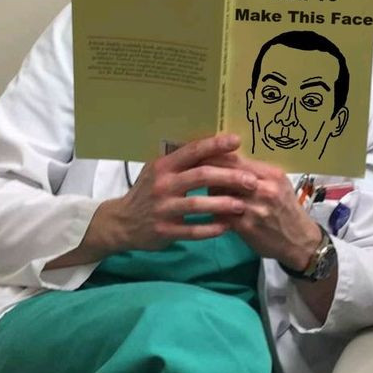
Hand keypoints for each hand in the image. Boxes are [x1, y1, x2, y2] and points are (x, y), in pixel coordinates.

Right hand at [90, 133, 258, 252]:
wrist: (122, 222)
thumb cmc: (147, 193)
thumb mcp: (158, 171)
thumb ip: (182, 162)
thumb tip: (216, 147)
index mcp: (163, 166)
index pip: (192, 151)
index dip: (215, 145)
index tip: (237, 141)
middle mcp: (162, 185)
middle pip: (201, 176)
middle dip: (229, 177)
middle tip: (251, 181)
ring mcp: (162, 209)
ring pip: (198, 204)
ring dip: (223, 204)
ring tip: (242, 206)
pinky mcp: (164, 231)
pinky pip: (192, 230)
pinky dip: (210, 229)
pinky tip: (226, 227)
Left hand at [207, 152, 321, 270]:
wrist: (300, 241)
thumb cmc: (286, 210)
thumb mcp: (278, 185)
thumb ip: (255, 173)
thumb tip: (225, 162)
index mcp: (272, 174)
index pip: (236, 159)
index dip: (214, 157)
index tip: (200, 157)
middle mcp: (264, 189)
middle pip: (226, 174)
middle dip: (208, 174)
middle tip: (194, 174)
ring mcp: (255, 208)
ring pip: (220, 194)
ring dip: (209, 194)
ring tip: (205, 195)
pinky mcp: (246, 227)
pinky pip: (221, 214)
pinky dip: (213, 212)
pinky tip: (211, 212)